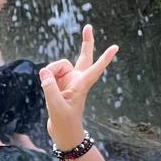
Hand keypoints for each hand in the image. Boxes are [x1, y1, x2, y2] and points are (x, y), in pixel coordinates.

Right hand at [39, 24, 117, 148]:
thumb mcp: (55, 106)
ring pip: (57, 65)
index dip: (105, 58)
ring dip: (50, 72)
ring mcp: (69, 80)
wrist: (63, 132)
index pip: (95, 69)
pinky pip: (50, 72)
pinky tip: (46, 86)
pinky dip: (46, 77)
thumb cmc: (64, 122)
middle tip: (88, 27)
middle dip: (86, 43)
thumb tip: (44, 71)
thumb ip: (49, 87)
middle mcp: (77, 80)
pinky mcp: (60, 83)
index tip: (116, 47)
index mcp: (82, 86)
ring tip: (48, 88)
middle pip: (84, 57)